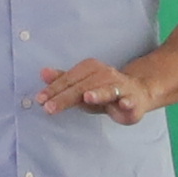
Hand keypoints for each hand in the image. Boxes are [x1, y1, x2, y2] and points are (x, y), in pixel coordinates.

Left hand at [37, 56, 155, 123]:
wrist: (137, 93)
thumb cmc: (104, 90)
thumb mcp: (82, 85)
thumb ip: (63, 80)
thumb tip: (43, 73)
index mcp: (91, 69)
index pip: (70, 79)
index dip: (54, 89)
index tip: (40, 99)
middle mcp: (105, 75)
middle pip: (84, 86)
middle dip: (66, 97)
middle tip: (50, 107)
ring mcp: (120, 88)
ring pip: (108, 90)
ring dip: (99, 93)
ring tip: (87, 97)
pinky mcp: (133, 101)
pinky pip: (130, 101)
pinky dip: (127, 102)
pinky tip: (124, 104)